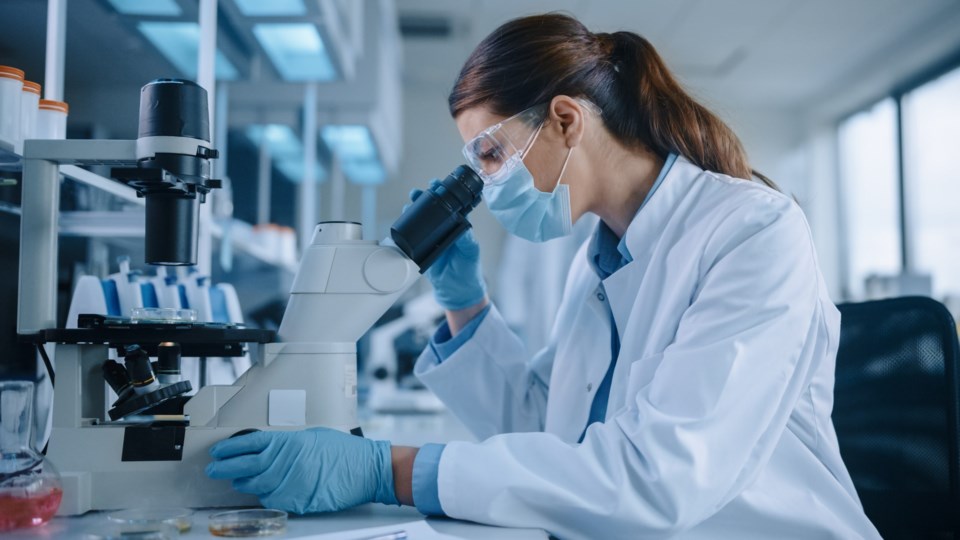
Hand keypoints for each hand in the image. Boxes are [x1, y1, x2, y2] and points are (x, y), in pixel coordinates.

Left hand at [205, 428, 396, 513]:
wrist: (366, 470)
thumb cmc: (345, 452)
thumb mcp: (313, 437)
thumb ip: (288, 443)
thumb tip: (270, 448)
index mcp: (288, 443)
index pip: (249, 443)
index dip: (230, 447)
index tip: (218, 450)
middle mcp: (285, 463)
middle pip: (245, 465)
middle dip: (225, 467)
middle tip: (214, 468)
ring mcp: (289, 484)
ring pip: (254, 486)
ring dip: (242, 483)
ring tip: (236, 481)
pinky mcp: (296, 501)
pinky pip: (272, 500)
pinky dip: (264, 496)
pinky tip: (261, 492)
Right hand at [410, 183, 486, 310]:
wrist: (456, 290)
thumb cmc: (468, 269)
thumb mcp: (471, 251)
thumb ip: (466, 238)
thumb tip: (461, 222)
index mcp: (458, 226)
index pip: (450, 204)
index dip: (444, 192)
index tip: (437, 184)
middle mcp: (444, 229)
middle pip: (432, 208)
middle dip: (424, 197)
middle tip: (419, 192)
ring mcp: (431, 238)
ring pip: (421, 219)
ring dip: (414, 208)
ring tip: (411, 201)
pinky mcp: (422, 249)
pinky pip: (413, 235)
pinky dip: (407, 226)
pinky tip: (404, 218)